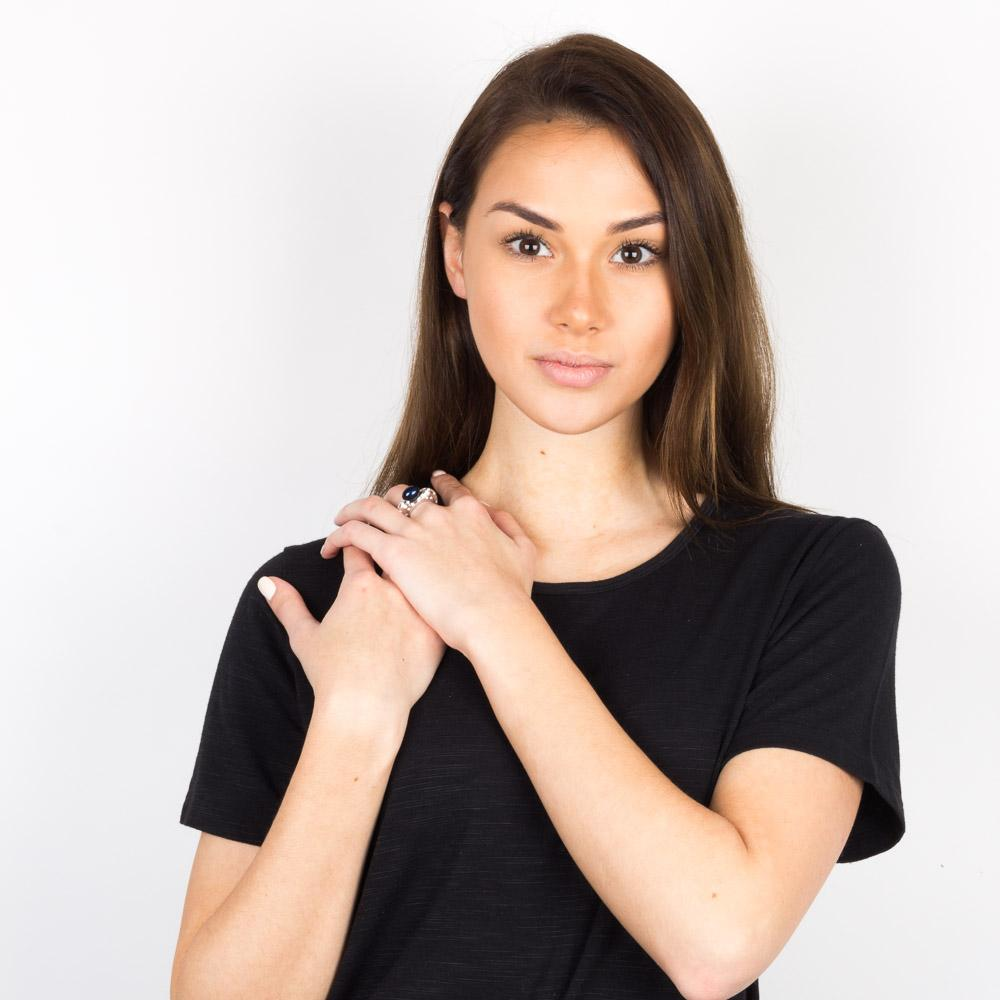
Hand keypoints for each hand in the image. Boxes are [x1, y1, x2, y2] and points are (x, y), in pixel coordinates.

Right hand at [258, 542, 445, 726]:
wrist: (365, 710)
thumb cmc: (333, 676)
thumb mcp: (303, 636)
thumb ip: (287, 604)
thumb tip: (267, 582)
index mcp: (360, 586)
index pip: (359, 546)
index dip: (353, 543)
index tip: (351, 548)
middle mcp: (392, 590)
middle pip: (396, 554)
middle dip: (390, 550)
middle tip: (388, 552)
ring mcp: (418, 609)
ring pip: (423, 576)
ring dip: (417, 572)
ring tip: (417, 573)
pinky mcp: (436, 631)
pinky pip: (440, 606)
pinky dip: (436, 602)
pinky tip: (435, 604)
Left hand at [319, 472, 536, 654]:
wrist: (494, 617)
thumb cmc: (509, 596)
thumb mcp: (523, 553)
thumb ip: (510, 528)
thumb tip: (496, 516)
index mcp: (470, 513)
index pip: (447, 489)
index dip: (435, 485)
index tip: (428, 486)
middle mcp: (439, 515)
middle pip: (405, 495)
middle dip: (389, 500)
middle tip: (378, 512)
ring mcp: (415, 531)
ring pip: (372, 507)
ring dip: (354, 510)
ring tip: (341, 519)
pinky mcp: (394, 552)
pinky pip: (356, 534)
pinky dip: (340, 535)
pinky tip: (332, 546)